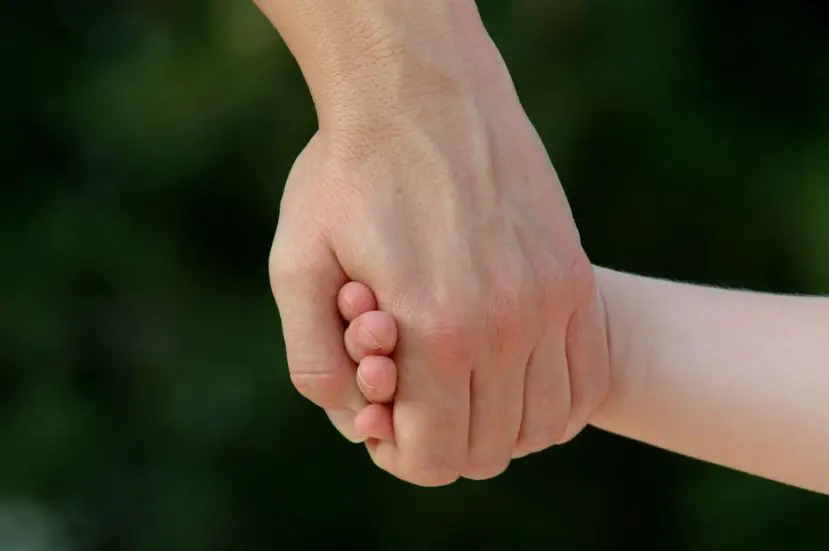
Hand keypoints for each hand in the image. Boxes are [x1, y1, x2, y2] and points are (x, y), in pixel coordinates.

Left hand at [269, 84, 609, 485]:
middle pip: (489, 449)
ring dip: (498, 424)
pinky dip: (553, 401)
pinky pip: (587, 381)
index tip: (384, 421)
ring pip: (543, 425)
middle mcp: (506, 327)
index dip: (401, 454)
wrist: (420, 92)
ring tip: (461, 383)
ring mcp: (552, 301)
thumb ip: (313, 361)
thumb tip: (358, 419)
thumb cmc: (350, 174)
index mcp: (436, 333)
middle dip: (444, 440)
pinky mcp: (575, 277)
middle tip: (417, 394)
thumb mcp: (296, 262)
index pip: (435, 458)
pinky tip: (515, 375)